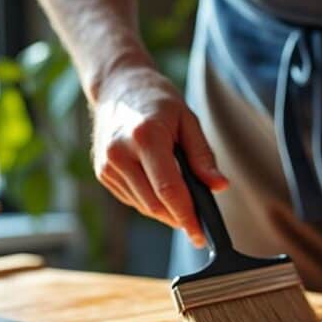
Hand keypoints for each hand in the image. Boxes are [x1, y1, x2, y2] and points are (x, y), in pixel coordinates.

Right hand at [92, 66, 228, 246]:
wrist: (118, 87)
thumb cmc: (157, 101)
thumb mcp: (188, 120)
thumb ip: (202, 156)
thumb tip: (219, 187)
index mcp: (145, 137)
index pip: (168, 189)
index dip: (186, 216)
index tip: (200, 234)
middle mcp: (120, 153)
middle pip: (154, 204)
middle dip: (178, 218)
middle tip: (197, 224)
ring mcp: (107, 166)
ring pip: (144, 207)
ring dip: (165, 212)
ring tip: (181, 200)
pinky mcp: (103, 174)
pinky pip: (133, 200)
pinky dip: (151, 202)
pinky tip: (159, 188)